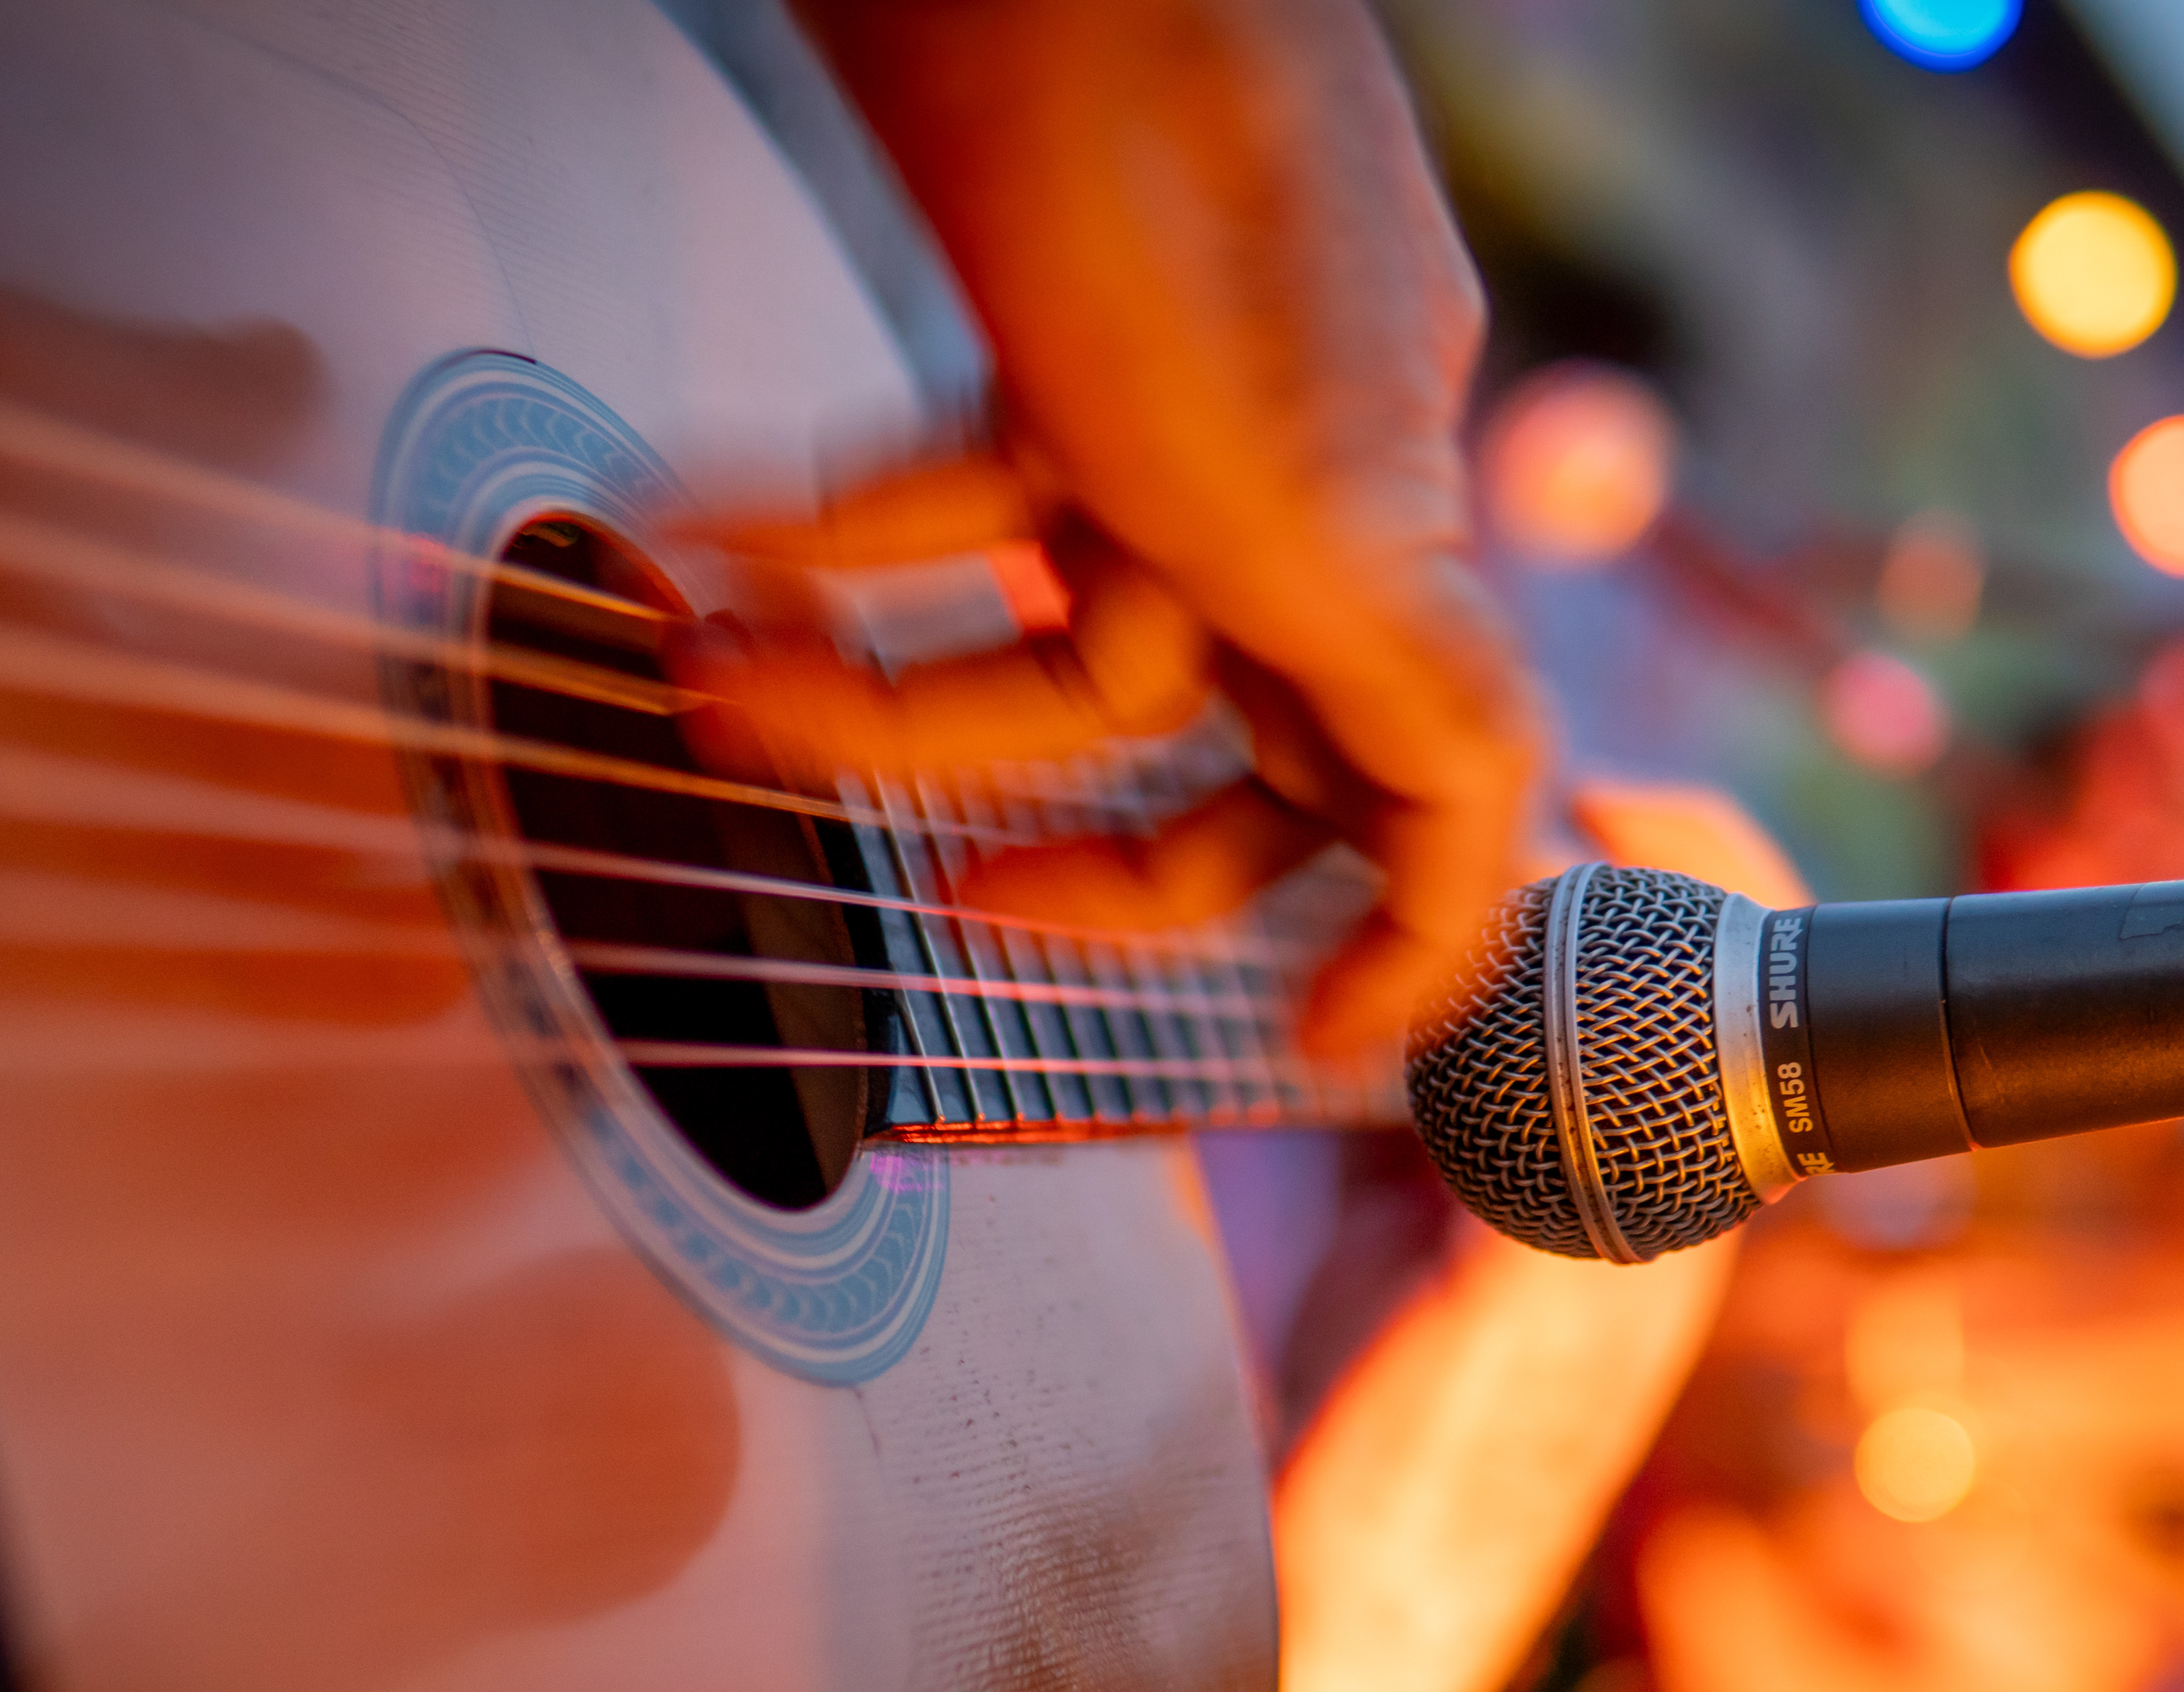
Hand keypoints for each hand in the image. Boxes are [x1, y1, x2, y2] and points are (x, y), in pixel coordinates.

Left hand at [679, 0, 1545, 1054]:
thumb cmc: (1189, 147)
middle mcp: (1287, 489)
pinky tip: (693, 520)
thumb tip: (1490, 852)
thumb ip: (1408, 668)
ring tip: (708, 669)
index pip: (1439, 772)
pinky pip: (928, 500)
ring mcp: (1156, 422)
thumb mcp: (1321, 470)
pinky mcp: (1030, 345)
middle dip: (1055, 819)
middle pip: (1198, 736)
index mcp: (1392, 529)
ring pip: (1026, 629)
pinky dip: (812, 529)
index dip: (1405, 934)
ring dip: (862, 679)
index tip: (1312, 1053)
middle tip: (943, 894)